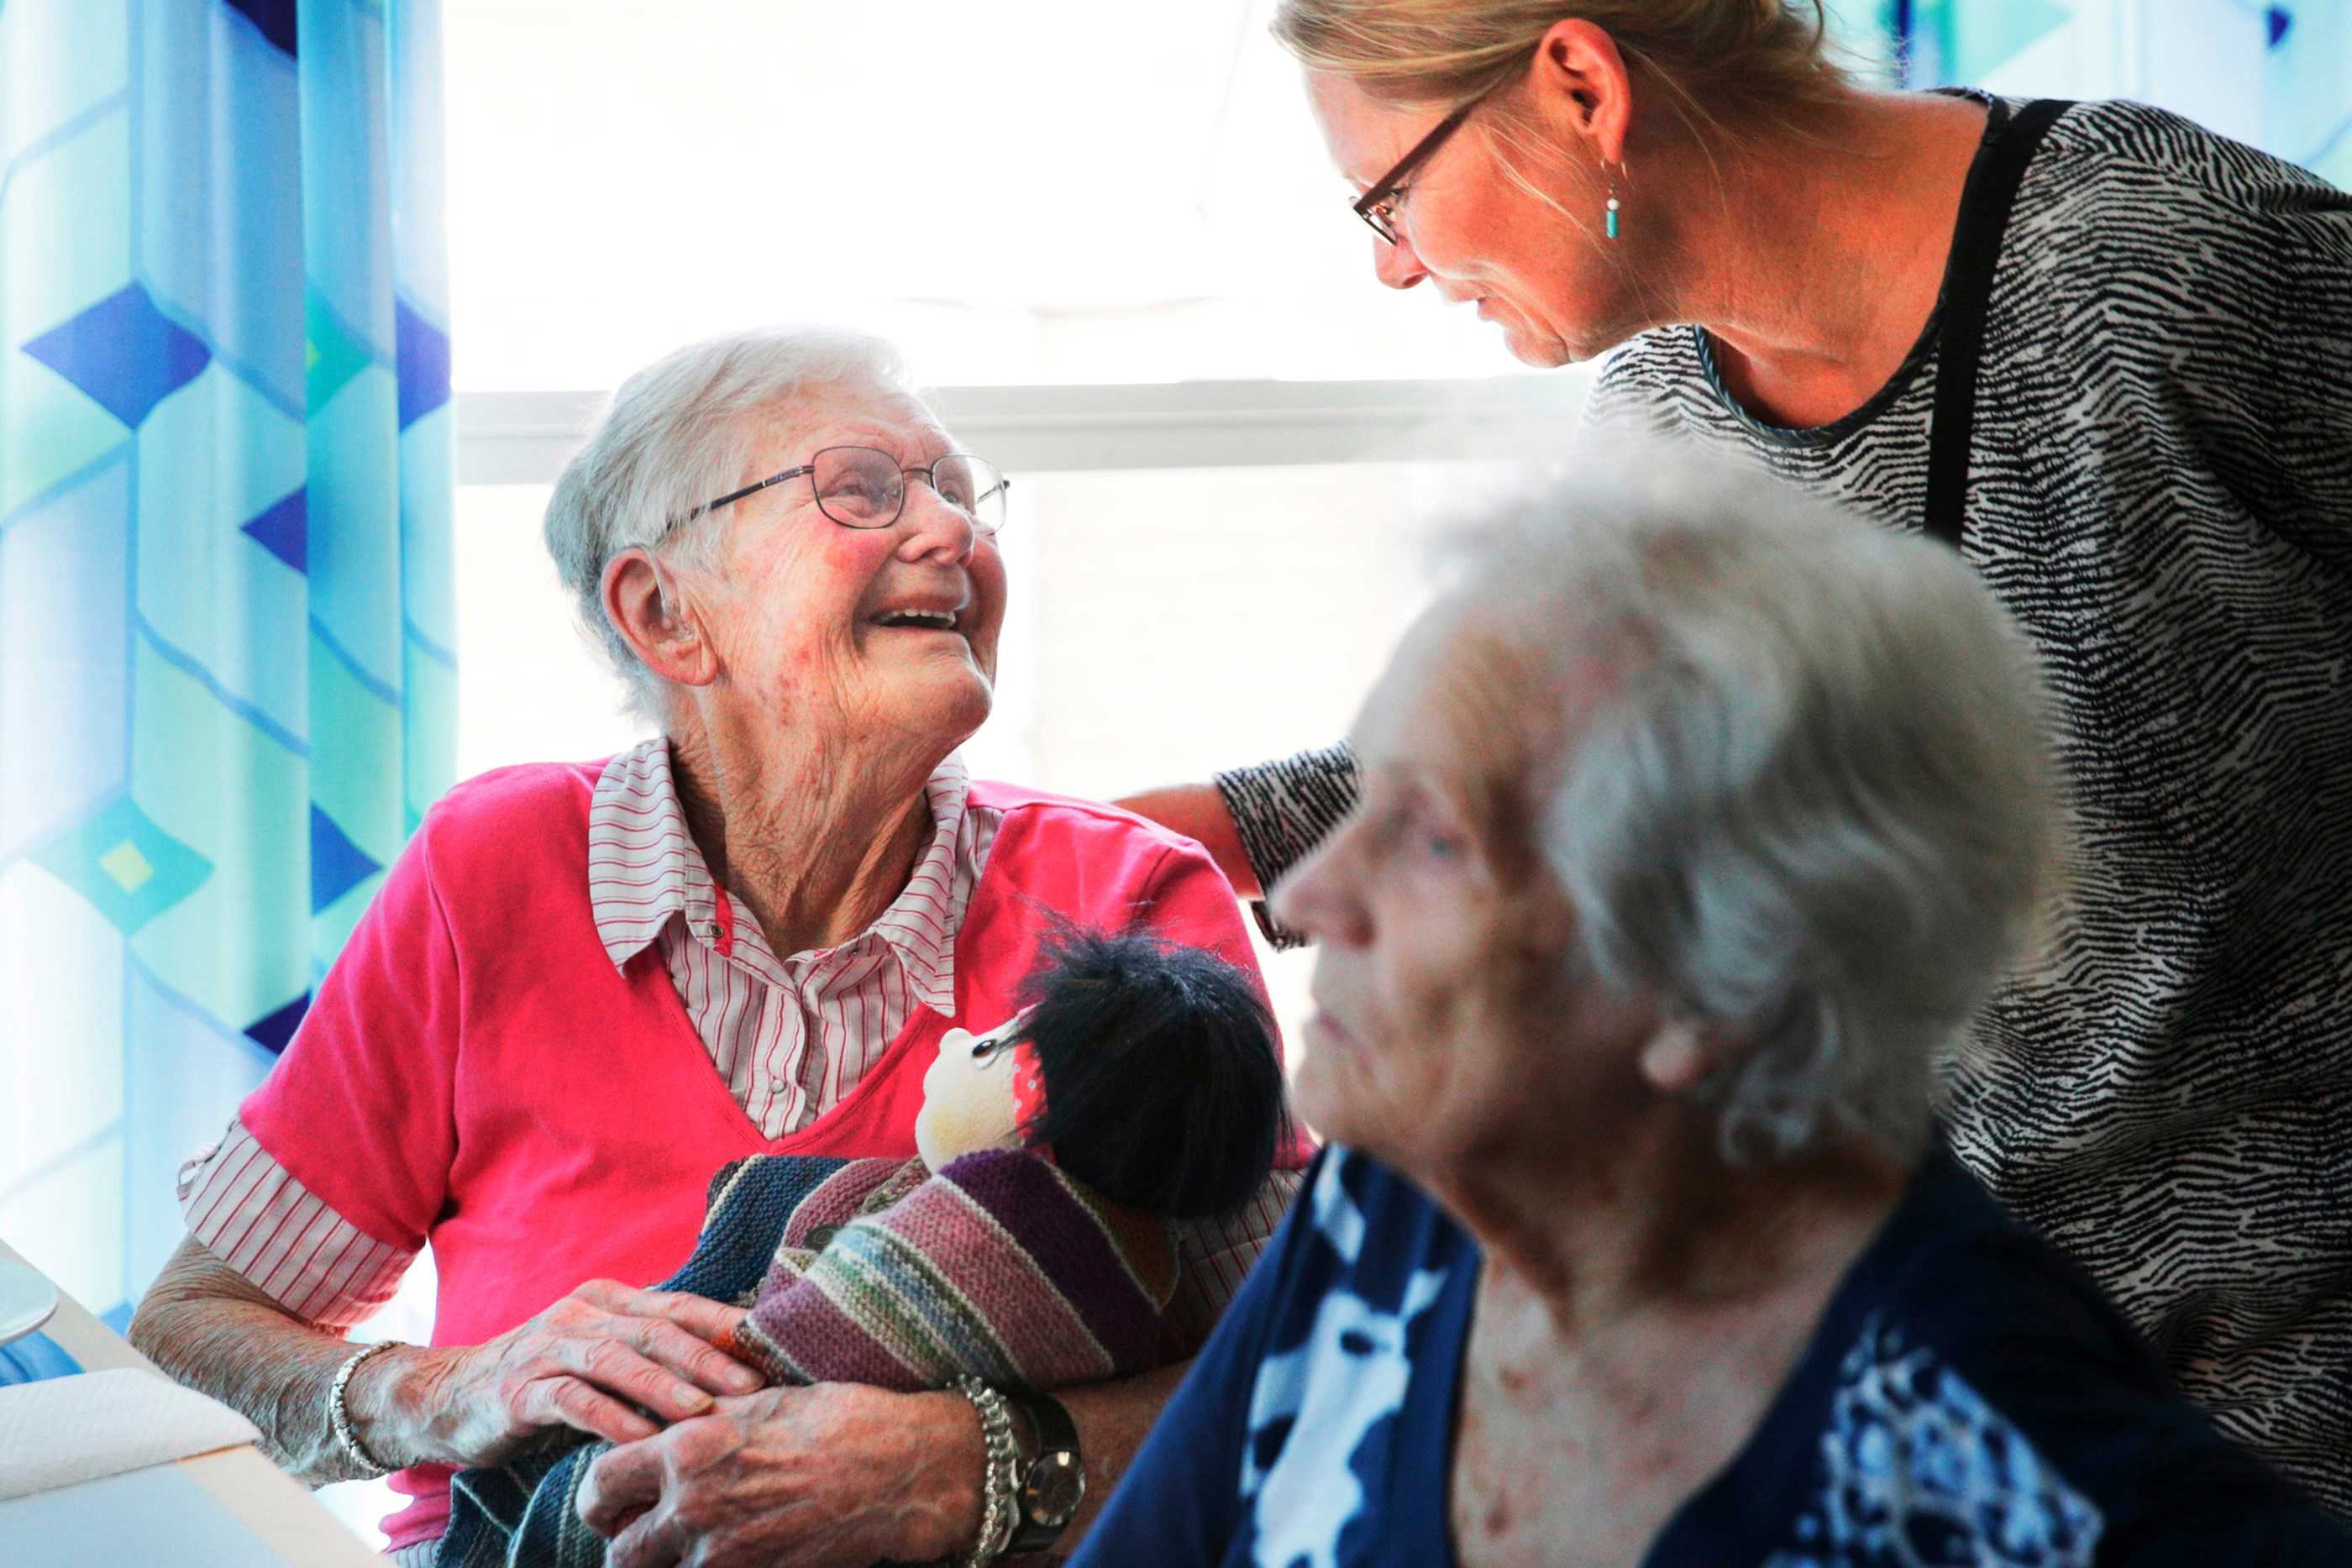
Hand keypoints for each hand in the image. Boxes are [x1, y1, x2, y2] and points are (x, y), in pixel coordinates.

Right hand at [364, 1281, 761, 1468]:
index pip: (680, 1307)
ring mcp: (548, 1348)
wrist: (449, 1396)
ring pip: (616, 1360)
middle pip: (656, 1330)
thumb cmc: (544, 1381)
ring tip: (704, 1412)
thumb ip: (652, 1358)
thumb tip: (734, 1372)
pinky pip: (570, 1399)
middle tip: (753, 1386)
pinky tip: (637, 1438)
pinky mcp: (520, 1388)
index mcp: (610, 1301)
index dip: (728, 1327)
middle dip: (708, 1357)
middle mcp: (582, 1314)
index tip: (774, 1351)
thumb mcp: (602, 1359)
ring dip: (664, 1386)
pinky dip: (607, 1416)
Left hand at [576, 1382, 984, 1567]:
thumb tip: (663, 1433)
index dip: (598, 1496)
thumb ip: (700, 1424)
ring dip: (665, 1565)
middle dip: (625, 1542)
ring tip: (690, 1545)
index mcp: (688, 1450)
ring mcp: (725, 1555)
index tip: (612, 1498)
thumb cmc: (838, 1419)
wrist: (902, 1469)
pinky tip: (733, 1554)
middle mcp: (694, 1508)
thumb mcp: (757, 1402)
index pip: (600, 1484)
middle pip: (619, 1551)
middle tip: (644, 1530)